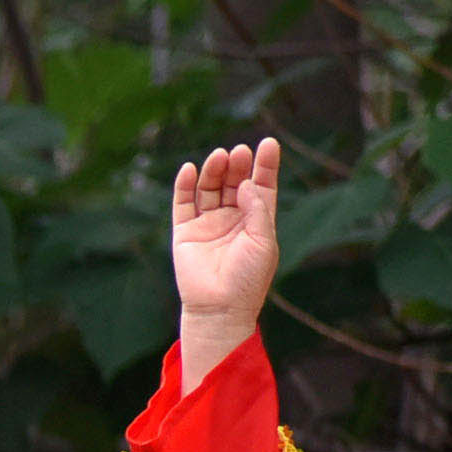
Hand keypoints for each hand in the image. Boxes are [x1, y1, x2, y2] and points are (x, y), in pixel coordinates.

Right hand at [170, 139, 279, 391]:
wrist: (219, 308)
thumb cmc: (247, 279)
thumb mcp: (263, 242)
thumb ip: (257, 210)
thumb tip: (247, 184)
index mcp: (255, 221)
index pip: (261, 186)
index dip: (265, 165)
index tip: (268, 143)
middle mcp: (232, 219)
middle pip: (234, 182)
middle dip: (237, 165)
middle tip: (239, 152)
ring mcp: (207, 224)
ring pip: (209, 188)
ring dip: (214, 171)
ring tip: (219, 157)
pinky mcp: (185, 232)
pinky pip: (183, 204)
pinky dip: (184, 185)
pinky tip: (189, 169)